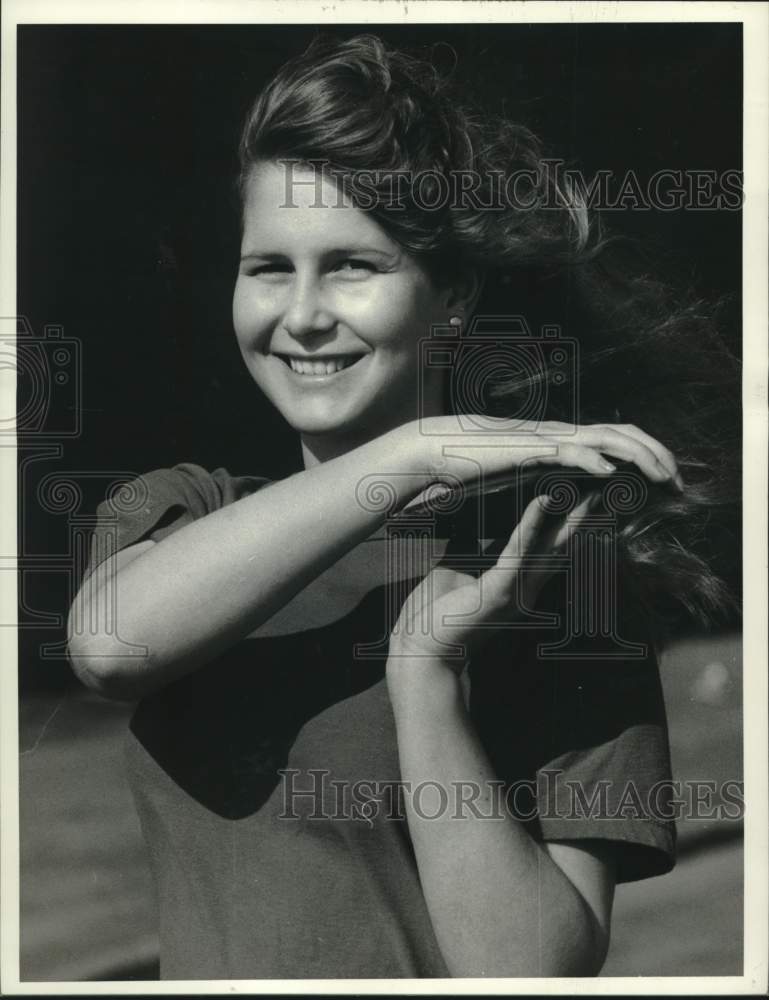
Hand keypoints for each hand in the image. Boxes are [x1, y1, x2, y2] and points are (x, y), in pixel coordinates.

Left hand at [386, 490, 596, 679]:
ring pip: (550, 548)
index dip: (567, 526)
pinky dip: (531, 524)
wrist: (421, 652)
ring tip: (589, 493)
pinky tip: (542, 501)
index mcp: (515, 585)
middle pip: (560, 548)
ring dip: (570, 518)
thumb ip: (469, 549)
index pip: (548, 551)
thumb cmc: (434, 615)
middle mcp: (524, 589)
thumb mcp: (455, 571)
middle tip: (603, 491)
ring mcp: (515, 590)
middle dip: (583, 520)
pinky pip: (519, 551)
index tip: (583, 500)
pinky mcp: (499, 590)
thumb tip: (466, 521)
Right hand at [404, 415, 683, 492]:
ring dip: (639, 456)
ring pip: (606, 439)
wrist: (437, 450)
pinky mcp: (528, 449)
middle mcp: (560, 433)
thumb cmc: (475, 461)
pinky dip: (592, 460)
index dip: (648, 454)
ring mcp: (546, 438)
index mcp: (562, 439)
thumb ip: (549, 472)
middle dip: (658, 454)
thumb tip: (569, 482)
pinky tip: (610, 475)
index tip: (669, 479)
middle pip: (624, 434)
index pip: (618, 438)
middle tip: (681, 482)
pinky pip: (567, 451)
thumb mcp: (522, 468)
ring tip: (662, 476)